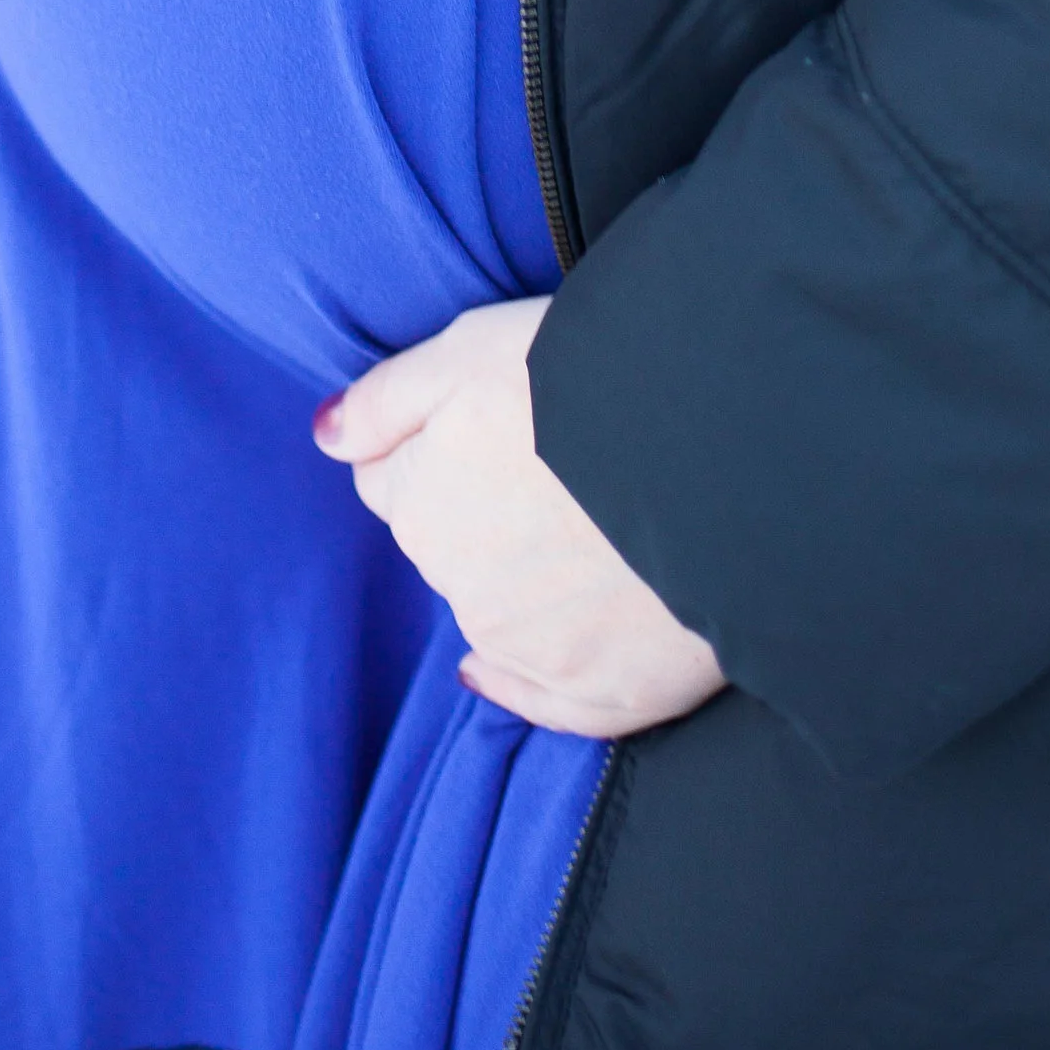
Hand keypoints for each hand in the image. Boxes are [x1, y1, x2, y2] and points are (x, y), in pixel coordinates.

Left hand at [314, 299, 725, 738]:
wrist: (724, 456)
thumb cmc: (594, 381)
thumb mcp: (471, 348)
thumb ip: (386, 399)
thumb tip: (326, 440)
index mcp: (423, 501)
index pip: (396, 480)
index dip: (443, 446)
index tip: (496, 425)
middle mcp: (462, 586)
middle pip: (448, 546)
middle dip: (481, 511)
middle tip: (556, 466)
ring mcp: (532, 651)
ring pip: (500, 613)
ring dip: (526, 578)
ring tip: (596, 527)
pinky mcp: (604, 696)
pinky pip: (552, 700)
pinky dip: (547, 676)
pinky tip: (564, 641)